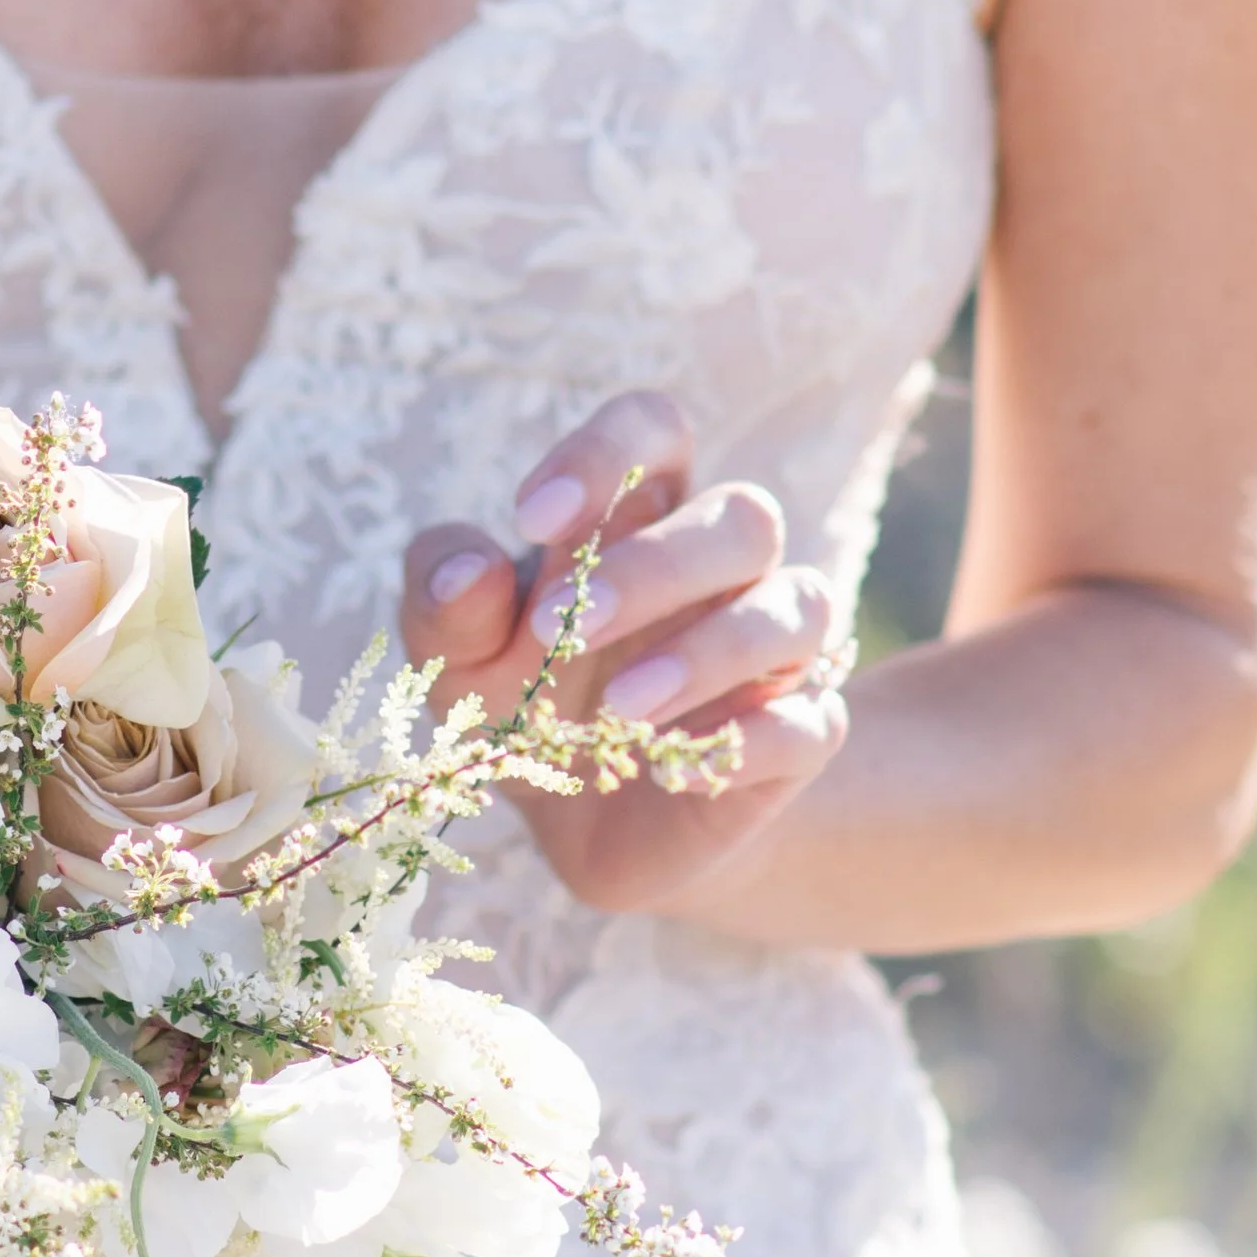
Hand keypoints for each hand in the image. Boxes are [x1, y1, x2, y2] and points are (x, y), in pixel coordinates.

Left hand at [399, 392, 849, 915]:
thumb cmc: (521, 705)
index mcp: (637, 518)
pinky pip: (814, 718)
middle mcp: (721, 569)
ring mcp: (773, 649)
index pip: (655, 429)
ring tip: (618, 706)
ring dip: (708, 651)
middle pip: (741, 516)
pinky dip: (752, 737)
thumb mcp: (455, 659)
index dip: (605, 453)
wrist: (578, 827)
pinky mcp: (799, 735)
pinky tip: (675, 766)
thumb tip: (465, 570)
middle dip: (656, 567)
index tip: (533, 517)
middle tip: (564, 628)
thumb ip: (442, 599)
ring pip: (800, 603)